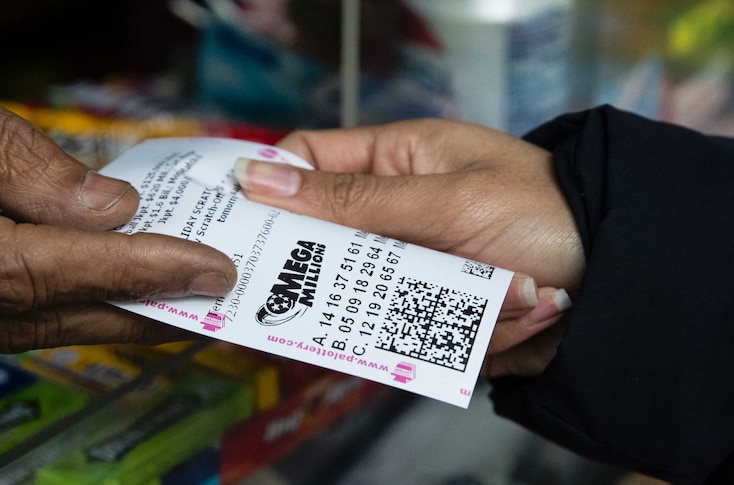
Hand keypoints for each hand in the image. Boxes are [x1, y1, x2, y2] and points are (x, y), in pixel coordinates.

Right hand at [0, 27, 235, 350]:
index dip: (122, 269)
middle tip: (213, 300)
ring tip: (176, 297)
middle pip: (27, 316)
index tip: (204, 264)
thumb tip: (102, 205)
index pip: (23, 267)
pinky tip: (100, 282)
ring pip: (8, 324)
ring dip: (101, 315)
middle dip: (132, 312)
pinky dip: (55, 299)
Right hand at [234, 119, 584, 375]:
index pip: (310, 160)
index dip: (275, 186)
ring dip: (438, 307)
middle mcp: (398, 212)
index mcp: (395, 160)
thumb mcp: (444, 199)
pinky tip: (527, 312)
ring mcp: (418, 263)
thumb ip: (352, 198)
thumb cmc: (543, 210)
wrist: (624, 272)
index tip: (251, 224)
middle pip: (331, 243)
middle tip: (395, 283)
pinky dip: (474, 332)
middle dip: (359, 274)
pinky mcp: (439, 309)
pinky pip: (420, 331)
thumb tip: (259, 177)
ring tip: (508, 294)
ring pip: (375, 299)